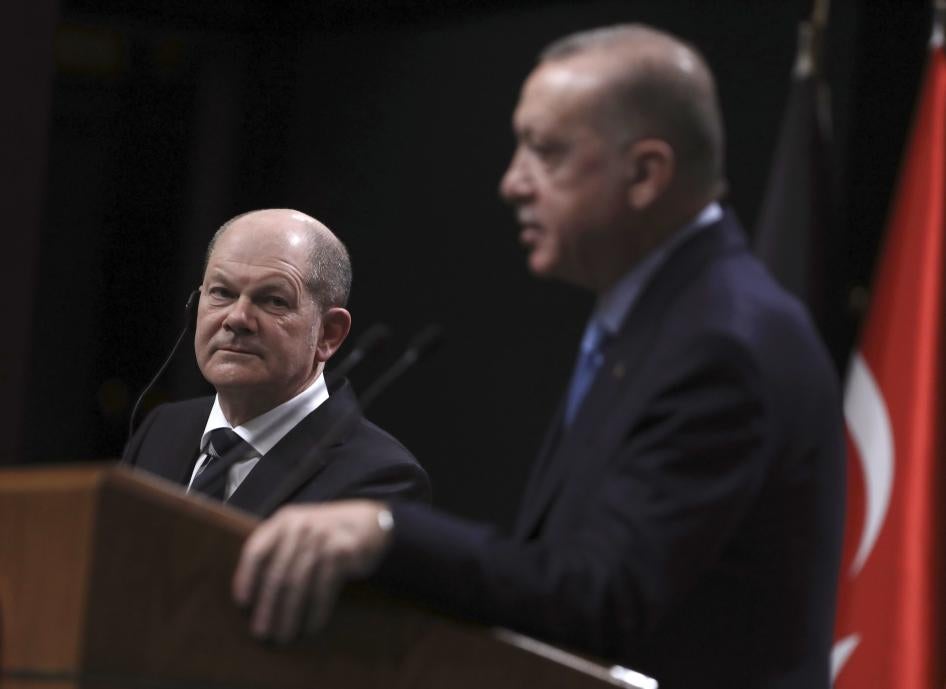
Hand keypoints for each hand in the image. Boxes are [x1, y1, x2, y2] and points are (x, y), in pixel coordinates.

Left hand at [232, 500, 391, 641]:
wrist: (369, 522)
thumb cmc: (326, 531)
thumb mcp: (299, 528)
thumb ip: (277, 547)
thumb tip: (252, 591)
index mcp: (284, 520)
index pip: (256, 550)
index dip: (246, 577)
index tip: (242, 603)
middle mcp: (301, 527)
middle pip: (278, 574)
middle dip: (267, 606)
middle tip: (260, 632)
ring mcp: (323, 538)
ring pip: (299, 584)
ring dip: (290, 614)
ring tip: (283, 636)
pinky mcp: (343, 552)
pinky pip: (325, 588)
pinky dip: (316, 611)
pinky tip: (311, 627)